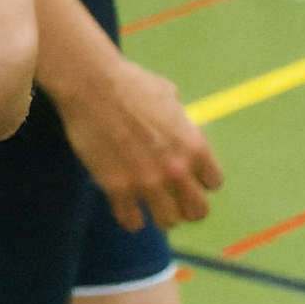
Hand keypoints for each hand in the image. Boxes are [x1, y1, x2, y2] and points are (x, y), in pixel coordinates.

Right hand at [59, 53, 222, 232]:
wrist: (91, 83)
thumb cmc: (129, 82)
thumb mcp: (168, 96)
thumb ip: (180, 121)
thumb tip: (183, 130)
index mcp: (194, 145)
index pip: (213, 182)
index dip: (199, 179)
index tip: (187, 175)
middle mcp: (176, 169)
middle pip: (197, 211)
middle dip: (186, 205)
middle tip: (171, 197)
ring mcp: (146, 181)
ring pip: (167, 222)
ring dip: (159, 214)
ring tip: (147, 203)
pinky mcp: (117, 187)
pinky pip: (131, 221)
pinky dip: (129, 217)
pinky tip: (124, 206)